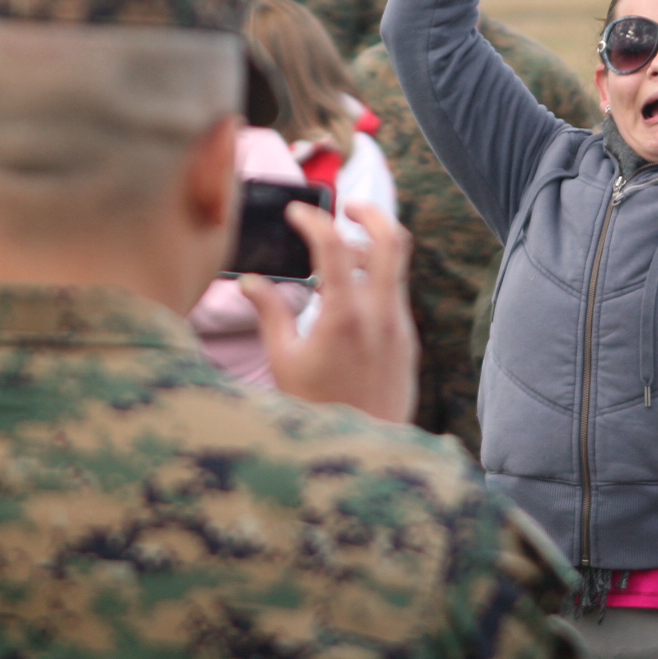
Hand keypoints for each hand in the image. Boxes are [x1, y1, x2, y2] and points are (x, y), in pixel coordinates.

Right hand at [246, 200, 417, 423]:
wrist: (363, 451)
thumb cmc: (315, 409)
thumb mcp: (284, 360)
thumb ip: (270, 312)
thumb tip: (250, 280)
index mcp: (345, 317)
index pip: (334, 246)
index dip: (313, 219)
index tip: (296, 213)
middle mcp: (381, 315)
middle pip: (391, 239)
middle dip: (368, 212)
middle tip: (344, 207)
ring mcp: (399, 327)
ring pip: (396, 266)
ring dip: (369, 250)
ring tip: (336, 259)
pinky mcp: (407, 341)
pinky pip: (395, 295)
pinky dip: (373, 281)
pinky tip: (345, 297)